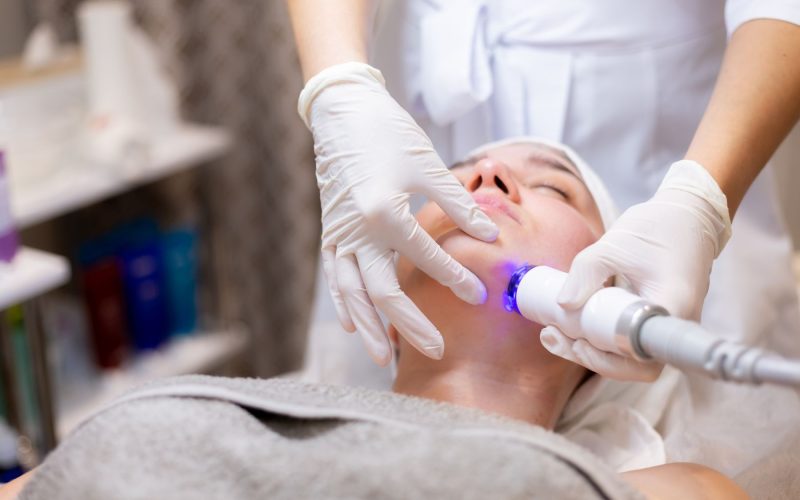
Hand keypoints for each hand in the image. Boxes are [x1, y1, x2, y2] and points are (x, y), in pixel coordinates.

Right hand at [299, 62, 498, 365]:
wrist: (343, 112)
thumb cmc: (388, 133)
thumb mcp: (428, 165)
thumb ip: (458, 203)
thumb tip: (491, 234)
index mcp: (384, 212)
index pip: (425, 257)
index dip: (455, 277)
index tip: (479, 296)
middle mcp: (358, 231)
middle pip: (383, 292)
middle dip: (410, 325)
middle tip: (437, 350)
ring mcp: (340, 234)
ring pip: (352, 293)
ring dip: (370, 327)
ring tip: (384, 357)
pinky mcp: (330, 232)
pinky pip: (335, 277)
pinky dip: (344, 304)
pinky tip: (354, 325)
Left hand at [549, 160, 731, 380]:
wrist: (688, 218)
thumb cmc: (657, 228)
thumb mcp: (615, 244)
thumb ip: (586, 273)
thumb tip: (563, 304)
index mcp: (672, 307)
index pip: (641, 354)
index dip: (608, 359)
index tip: (580, 342)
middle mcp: (673, 325)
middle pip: (632, 364)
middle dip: (589, 357)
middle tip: (553, 337)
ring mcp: (666, 326)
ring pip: (628, 356)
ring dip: (590, 350)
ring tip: (552, 334)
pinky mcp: (654, 322)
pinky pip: (627, 340)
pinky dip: (599, 338)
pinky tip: (568, 327)